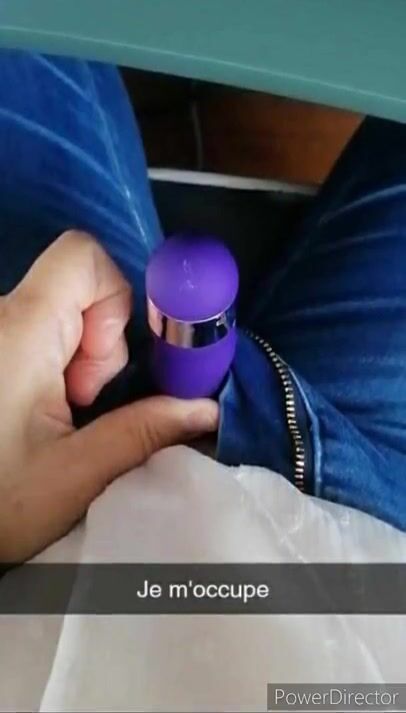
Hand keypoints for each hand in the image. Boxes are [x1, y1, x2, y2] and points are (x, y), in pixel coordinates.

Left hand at [0, 231, 217, 561]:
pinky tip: (43, 408)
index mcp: (19, 332)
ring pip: (61, 310)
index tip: (105, 367)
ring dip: (78, 358)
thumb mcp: (73, 475)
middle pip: (78, 288)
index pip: (82, 256)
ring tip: (59, 414)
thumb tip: (204, 410)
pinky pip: (40, 329)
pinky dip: (57, 360)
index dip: (115, 299)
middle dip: (100, 344)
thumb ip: (143, 432)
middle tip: (80, 403)